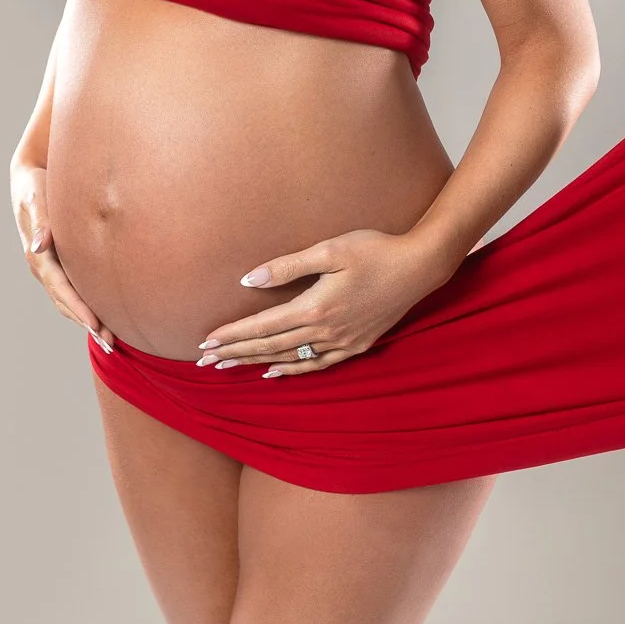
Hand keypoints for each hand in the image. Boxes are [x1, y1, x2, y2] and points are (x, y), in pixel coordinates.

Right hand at [9, 153, 114, 353]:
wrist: (29, 176)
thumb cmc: (34, 186)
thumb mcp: (35, 199)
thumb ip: (40, 220)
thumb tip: (40, 244)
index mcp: (38, 256)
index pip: (61, 289)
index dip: (78, 308)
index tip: (95, 326)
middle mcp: (44, 266)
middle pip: (66, 301)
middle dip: (87, 322)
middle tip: (111, 342)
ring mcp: (52, 266)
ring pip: (70, 299)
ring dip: (88, 319)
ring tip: (110, 337)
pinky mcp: (61, 260)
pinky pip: (74, 288)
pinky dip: (86, 304)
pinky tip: (103, 312)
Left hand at [197, 228, 441, 376]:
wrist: (419, 267)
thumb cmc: (373, 250)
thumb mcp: (329, 250)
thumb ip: (287, 266)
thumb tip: (249, 280)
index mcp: (315, 307)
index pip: (263, 327)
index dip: (233, 334)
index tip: (206, 342)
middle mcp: (325, 331)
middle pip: (270, 347)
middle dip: (236, 353)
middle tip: (205, 362)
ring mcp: (342, 342)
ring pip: (290, 359)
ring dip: (256, 363)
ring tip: (230, 368)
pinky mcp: (356, 345)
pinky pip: (316, 365)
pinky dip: (292, 371)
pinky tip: (274, 373)